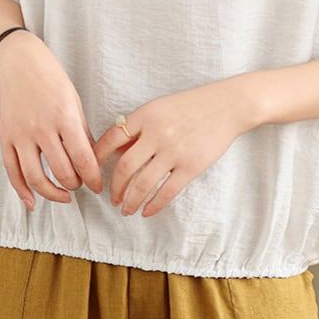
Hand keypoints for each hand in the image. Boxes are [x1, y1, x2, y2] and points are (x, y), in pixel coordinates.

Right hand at [0, 30, 103, 210]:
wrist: (20, 62)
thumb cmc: (52, 78)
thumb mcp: (74, 101)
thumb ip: (82, 132)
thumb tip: (92, 161)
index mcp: (64, 117)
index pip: (83, 159)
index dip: (93, 178)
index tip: (98, 186)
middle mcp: (41, 128)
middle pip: (61, 172)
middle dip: (76, 185)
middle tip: (82, 185)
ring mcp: (20, 134)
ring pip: (35, 178)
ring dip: (52, 193)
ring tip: (64, 195)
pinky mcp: (5, 137)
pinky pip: (12, 172)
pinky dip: (22, 191)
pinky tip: (33, 202)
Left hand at [92, 78, 252, 217]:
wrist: (226, 106)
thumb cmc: (190, 106)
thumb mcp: (159, 107)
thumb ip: (137, 127)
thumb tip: (114, 151)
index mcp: (145, 115)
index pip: (111, 139)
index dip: (97, 158)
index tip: (92, 171)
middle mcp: (156, 133)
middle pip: (124, 167)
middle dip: (115, 187)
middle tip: (112, 198)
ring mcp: (174, 151)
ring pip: (142, 184)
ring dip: (130, 201)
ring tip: (126, 209)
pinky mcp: (191, 166)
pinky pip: (166, 192)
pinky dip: (153, 205)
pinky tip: (147, 212)